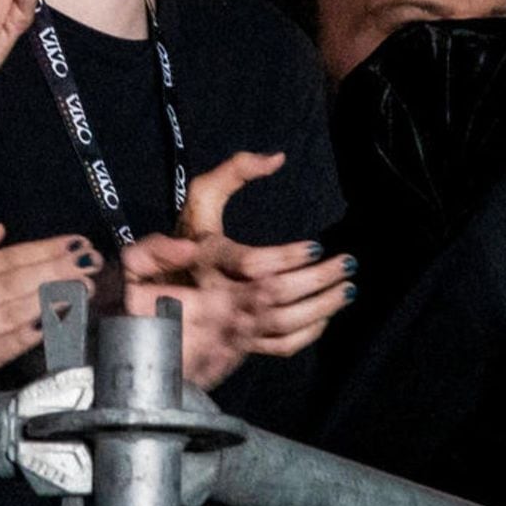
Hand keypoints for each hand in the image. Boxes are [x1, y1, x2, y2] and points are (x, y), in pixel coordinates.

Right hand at [0, 226, 100, 369]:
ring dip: (49, 302)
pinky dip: (23, 340)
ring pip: (11, 314)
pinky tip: (49, 327)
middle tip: (90, 264)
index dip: (43, 250)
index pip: (6, 259)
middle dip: (54, 271)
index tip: (76, 243)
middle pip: (13, 284)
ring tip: (82, 290)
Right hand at [123, 150, 354, 387]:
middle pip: (275, 295)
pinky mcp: (240, 343)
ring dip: (322, 308)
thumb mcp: (201, 197)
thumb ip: (233, 171)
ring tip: (347, 289)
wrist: (158, 291)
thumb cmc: (189, 235)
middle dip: (318, 280)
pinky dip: (307, 334)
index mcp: (210, 259)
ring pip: (282, 325)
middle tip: (348, 264)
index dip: (289, 256)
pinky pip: (279, 346)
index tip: (317, 245)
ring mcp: (231, 324)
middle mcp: (219, 295)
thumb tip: (276, 158)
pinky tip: (325, 317)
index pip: (255, 264)